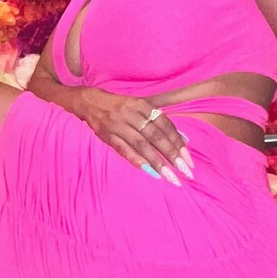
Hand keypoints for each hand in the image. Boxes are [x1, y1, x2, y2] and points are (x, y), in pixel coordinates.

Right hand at [71, 87, 193, 184]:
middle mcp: (131, 114)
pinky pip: (124, 150)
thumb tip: (183, 139)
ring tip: (170, 176)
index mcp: (142, 105)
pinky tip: (150, 172)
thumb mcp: (139, 108)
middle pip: (155, 136)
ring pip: (141, 145)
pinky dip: (137, 161)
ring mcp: (118, 125)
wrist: (88, 101)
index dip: (177, 141)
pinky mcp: (107, 135)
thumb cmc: (120, 106)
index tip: (188, 158)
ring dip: (157, 161)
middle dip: (171, 154)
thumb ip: (160, 122)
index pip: (164, 124)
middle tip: (185, 170)